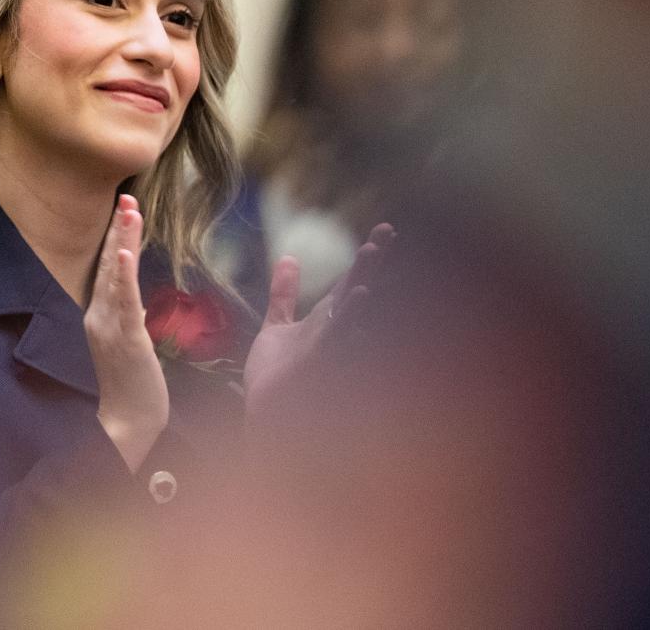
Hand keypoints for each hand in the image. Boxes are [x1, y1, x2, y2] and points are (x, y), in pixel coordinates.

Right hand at [83, 195, 168, 472]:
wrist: (127, 423)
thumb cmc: (131, 385)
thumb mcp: (130, 343)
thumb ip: (127, 318)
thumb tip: (133, 299)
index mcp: (100, 315)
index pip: (109, 268)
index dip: (117, 237)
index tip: (125, 208)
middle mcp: (99, 315)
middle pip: (109, 263)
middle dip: (119, 228)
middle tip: (126, 195)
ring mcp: (109, 326)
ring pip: (116, 275)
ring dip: (122, 240)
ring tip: (128, 210)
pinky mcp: (125, 339)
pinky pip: (124, 302)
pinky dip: (124, 275)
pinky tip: (126, 252)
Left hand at [243, 223, 395, 417]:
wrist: (262, 420)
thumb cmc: (273, 380)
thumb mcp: (276, 327)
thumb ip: (284, 294)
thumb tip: (288, 257)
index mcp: (325, 320)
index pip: (349, 281)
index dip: (366, 256)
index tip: (384, 229)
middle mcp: (332, 331)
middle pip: (355, 288)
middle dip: (370, 261)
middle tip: (387, 230)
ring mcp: (327, 347)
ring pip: (349, 310)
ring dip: (361, 280)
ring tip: (372, 251)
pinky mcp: (315, 363)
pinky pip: (335, 337)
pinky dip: (348, 316)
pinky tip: (358, 294)